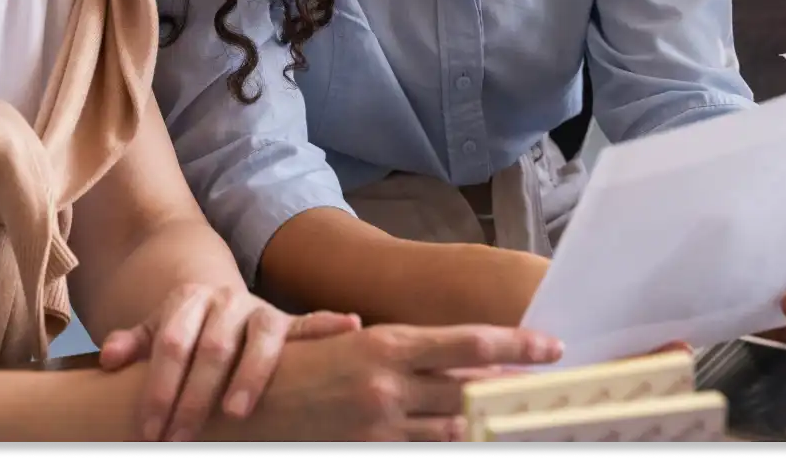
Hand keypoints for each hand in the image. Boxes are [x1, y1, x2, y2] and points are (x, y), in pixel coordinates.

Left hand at [96, 282, 359, 441]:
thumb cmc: (182, 329)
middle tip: (181, 436)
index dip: (159, 387)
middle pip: (212, 347)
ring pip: (262, 339)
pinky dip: (331, 324)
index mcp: (188, 300)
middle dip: (195, 396)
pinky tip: (352, 326)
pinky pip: (312, 323)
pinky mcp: (289, 323)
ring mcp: (261, 311)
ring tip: (236, 411)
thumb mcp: (152, 330)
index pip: (172, 344)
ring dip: (251, 375)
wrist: (212, 297)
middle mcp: (227, 301)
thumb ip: (132, 341)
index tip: (149, 429)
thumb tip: (108, 357)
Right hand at [232, 323, 564, 441]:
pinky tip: (466, 439)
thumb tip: (425, 345)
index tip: (552, 347)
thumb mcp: (334, 338)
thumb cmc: (284, 366)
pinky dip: (448, 445)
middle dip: (511, 391)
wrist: (234, 407)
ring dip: (485, 422)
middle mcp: (390, 386)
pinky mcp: (369, 452)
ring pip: (455, 428)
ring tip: (516, 416)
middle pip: (471, 390)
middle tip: (547, 388)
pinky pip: (422, 452)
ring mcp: (382, 426)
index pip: (468, 345)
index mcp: (386, 346)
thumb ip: (385, 344)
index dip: (516, 347)